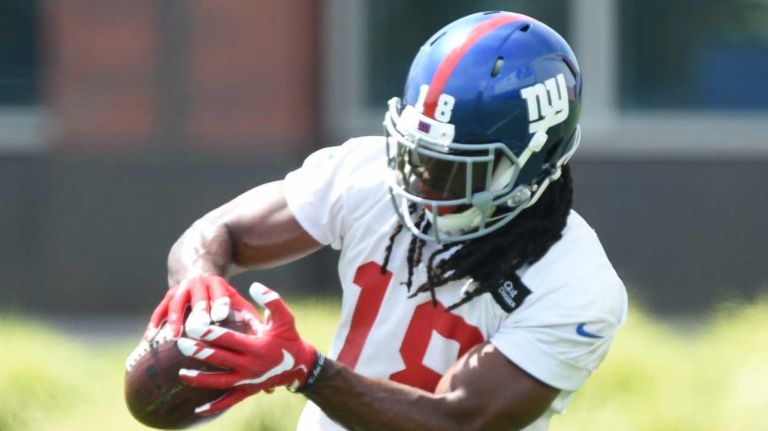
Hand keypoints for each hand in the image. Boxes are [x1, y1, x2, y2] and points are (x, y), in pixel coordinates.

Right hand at [143, 275, 256, 339]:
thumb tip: (268, 338)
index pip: (220, 293)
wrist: (197, 270)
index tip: (221, 315)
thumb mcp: (235, 300)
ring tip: (175, 336)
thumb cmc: (222, 297)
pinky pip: (158, 312)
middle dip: (197, 311)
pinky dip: (153, 325)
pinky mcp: (167, 298)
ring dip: (174, 318)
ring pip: (176, 303)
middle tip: (198, 328)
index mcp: (217, 284)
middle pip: (197, 298)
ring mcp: (180, 290)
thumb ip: (248, 316)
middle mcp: (197, 284)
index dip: (220, 303)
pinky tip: (148, 341)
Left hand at [176, 283, 317, 415]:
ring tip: (182, 373)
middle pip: (220, 359)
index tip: (194, 326)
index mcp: (257, 347)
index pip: (230, 339)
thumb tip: (255, 285)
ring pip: (220, 382)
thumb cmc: (289, 338)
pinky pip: (228, 401)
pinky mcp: (248, 391)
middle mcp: (251, 366)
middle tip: (182, 345)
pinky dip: (214, 406)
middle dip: (200, 353)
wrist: (300, 365)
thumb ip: (272, 300)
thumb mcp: (284, 318)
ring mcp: (248, 381)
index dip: (211, 333)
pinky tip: (197, 409)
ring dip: (200, 379)